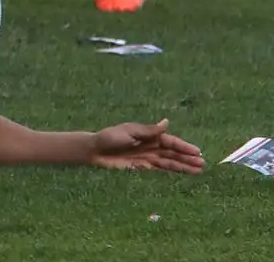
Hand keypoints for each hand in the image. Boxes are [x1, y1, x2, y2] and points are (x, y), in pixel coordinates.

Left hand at [90, 120, 204, 172]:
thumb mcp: (129, 131)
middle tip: (203, 164)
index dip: (183, 146)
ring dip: (183, 165)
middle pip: (172, 152)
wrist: (94, 151)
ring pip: (169, 162)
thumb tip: (167, 122)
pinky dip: (172, 171)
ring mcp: (147, 157)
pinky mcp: (142, 167)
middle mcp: (150, 146)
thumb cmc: (109, 137)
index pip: (169, 141)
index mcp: (148, 135)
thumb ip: (148, 130)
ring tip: (199, 170)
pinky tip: (183, 173)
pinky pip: (160, 169)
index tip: (197, 151)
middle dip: (187, 158)